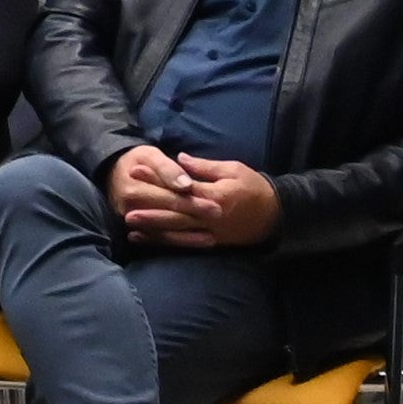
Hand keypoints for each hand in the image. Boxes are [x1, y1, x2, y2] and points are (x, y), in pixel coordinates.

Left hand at [114, 148, 278, 248]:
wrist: (277, 215)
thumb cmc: (255, 188)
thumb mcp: (233, 169)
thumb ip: (204, 167)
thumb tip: (179, 159)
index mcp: (215, 195)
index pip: (180, 187)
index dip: (156, 179)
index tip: (136, 170)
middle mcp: (210, 216)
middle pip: (174, 211)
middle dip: (148, 206)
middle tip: (125, 201)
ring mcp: (210, 232)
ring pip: (176, 231)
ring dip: (152, 228)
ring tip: (128, 223)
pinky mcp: (211, 243)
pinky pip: (184, 243)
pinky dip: (164, 242)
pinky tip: (146, 239)